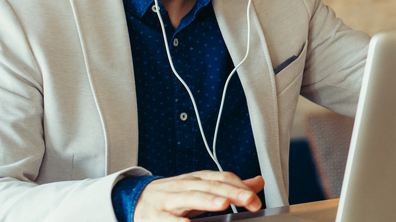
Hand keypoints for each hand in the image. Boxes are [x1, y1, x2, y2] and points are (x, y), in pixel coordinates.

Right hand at [133, 171, 263, 221]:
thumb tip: (258, 182)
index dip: (240, 187)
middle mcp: (185, 186)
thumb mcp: (202, 187)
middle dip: (231, 192)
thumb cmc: (175, 195)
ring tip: (223, 204)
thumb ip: (229, 186)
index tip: (256, 200)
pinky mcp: (155, 215)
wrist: (137, 199)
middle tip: (249, 200)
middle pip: (210, 186)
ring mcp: (169, 199)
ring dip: (207, 200)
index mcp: (198, 179)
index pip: (222, 178)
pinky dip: (176, 221)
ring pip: (190, 197)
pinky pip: (166, 219)